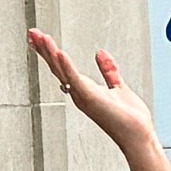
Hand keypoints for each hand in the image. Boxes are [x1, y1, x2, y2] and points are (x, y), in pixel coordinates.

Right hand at [30, 29, 160, 161]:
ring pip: (62, 71)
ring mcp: (83, 96)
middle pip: (56, 67)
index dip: (51, 52)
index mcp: (84, 89)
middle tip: (32, 33)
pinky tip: (60, 53)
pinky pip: (76, 80)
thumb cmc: (128, 119)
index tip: (41, 37)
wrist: (138, 137)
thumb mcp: (118, 87)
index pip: (63, 67)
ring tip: (41, 38)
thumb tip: (100, 53)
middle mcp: (79, 93)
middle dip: (43, 50)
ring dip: (51, 54)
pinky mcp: (91, 98)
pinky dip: (67, 66)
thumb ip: (109, 70)